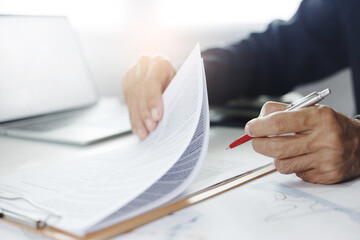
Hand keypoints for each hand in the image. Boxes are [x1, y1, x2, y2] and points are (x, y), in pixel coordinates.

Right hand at [122, 55, 175, 139]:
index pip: (152, 82)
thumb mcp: (179, 85)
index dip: (153, 101)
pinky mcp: (126, 83)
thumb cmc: (176, 80)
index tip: (157, 116)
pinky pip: (128, 103)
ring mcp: (132, 73)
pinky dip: (133, 118)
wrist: (166, 72)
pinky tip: (137, 129)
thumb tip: (171, 116)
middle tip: (151, 128)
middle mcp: (143, 65)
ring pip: (132, 98)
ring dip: (137, 118)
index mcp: (159, 62)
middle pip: (140, 91)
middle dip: (145, 113)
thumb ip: (173, 96)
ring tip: (143, 133)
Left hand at [245, 101, 359, 183]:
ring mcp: (326, 161)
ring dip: (276, 157)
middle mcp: (324, 140)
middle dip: (259, 145)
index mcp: (319, 118)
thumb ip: (280, 112)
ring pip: (282, 165)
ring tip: (285, 149)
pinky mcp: (325, 176)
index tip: (250, 128)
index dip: (259, 127)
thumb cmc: (329, 125)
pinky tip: (303, 158)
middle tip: (256, 141)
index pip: (279, 123)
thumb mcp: (310, 110)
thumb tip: (255, 124)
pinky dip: (293, 166)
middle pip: (276, 147)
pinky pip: (295, 174)